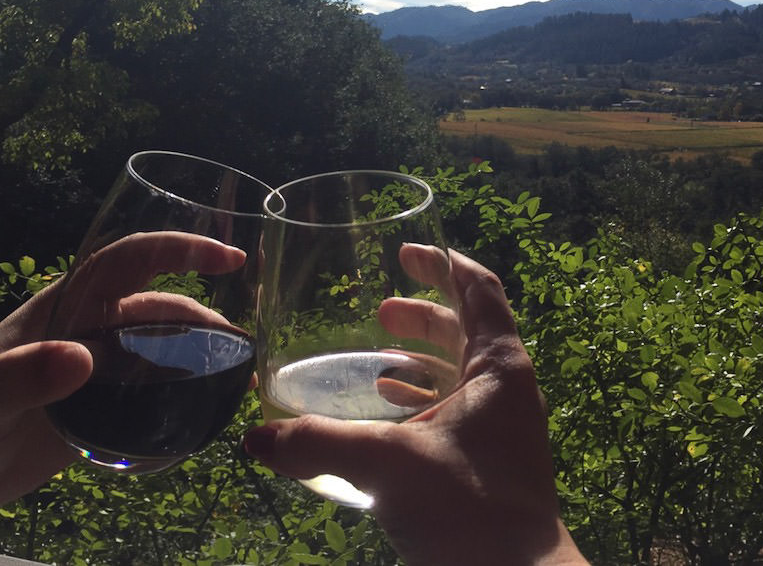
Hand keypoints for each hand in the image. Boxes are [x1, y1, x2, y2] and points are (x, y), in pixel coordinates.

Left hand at [0, 232, 245, 524]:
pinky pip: (157, 393)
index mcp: (65, 306)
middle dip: (209, 320)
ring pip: (167, 350)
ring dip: (205, 359)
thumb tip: (82, 357)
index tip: (230, 258)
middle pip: (163, 308)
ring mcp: (101, 368)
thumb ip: (23, 376)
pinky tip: (210, 413)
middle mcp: (91, 328)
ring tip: (241, 380)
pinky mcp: (105, 407)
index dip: (180, 249)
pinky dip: (188, 397)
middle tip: (246, 350)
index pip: (131, 260)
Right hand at [244, 248, 586, 564]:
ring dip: (422, 360)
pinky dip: (425, 401)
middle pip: (468, 329)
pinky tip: (389, 416)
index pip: (479, 289)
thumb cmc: (467, 509)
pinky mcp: (494, 461)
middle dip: (423, 314)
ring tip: (376, 363)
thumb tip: (254, 439)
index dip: (442, 264)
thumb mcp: (386, 465)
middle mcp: (508, 389)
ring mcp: (505, 427)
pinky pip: (459, 411)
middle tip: (378, 310)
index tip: (405, 253)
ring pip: (463, 373)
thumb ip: (317, 445)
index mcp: (499, 367)